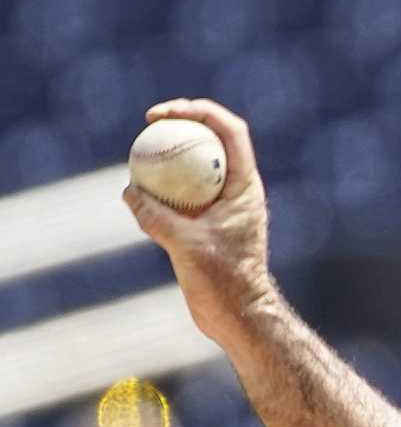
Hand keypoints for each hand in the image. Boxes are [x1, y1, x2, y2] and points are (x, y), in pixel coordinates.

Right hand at [122, 99, 274, 345]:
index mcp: (245, 186)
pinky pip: (179, 195)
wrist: (238, 316)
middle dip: (181, 123)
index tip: (164, 113)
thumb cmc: (224, 282)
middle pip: (211, 141)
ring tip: (138, 155)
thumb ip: (156, 216)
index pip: (230, 131)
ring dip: (168, 157)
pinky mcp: (205, 224)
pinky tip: (134, 195)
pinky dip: (159, 189)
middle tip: (149, 122)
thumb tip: (129, 191)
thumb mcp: (186, 246)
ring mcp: (221, 207)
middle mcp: (237, 191)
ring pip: (194, 168)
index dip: (199, 110)